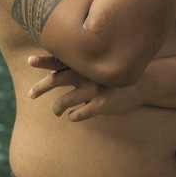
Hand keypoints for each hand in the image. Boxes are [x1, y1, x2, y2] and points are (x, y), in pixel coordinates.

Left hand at [25, 53, 141, 121]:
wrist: (145, 83)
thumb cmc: (118, 74)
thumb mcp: (101, 65)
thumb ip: (84, 66)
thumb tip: (65, 67)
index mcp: (85, 64)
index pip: (60, 60)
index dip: (44, 60)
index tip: (29, 60)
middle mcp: (87, 74)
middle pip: (56, 79)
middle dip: (40, 87)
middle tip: (30, 94)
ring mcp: (94, 90)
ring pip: (64, 101)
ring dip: (57, 108)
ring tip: (57, 112)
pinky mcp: (102, 104)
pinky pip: (79, 114)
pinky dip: (73, 116)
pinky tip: (73, 116)